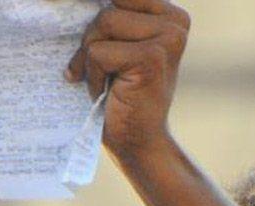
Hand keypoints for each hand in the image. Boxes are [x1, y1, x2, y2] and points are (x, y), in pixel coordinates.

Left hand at [66, 0, 190, 162]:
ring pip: (103, 24)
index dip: (99, 19)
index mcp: (171, 15)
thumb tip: (78, 2)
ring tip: (105, 82)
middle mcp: (176, 22)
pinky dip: (93, 76)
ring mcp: (168, 38)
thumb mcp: (118, 47)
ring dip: (91, 58)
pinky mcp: (152, 58)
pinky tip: (107, 93)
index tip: (95, 47)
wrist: (137, 142)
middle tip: (99, 71)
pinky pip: (99, 52)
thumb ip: (112, 20)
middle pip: (109, 8)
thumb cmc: (121, 96)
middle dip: (92, 40)